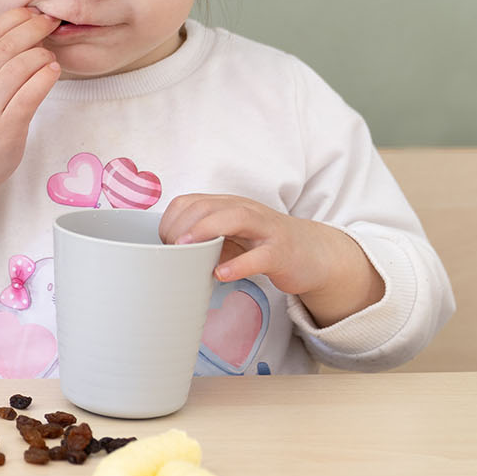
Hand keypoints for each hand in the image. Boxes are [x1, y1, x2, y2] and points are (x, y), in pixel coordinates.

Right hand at [0, 8, 61, 191]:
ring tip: (51, 54)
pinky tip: (53, 71)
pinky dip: (45, 77)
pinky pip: (30, 95)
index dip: (12, 18)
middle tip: (51, 22)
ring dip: (41, 54)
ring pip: (20, 67)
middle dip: (33, 29)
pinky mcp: (5, 129)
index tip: (32, 12)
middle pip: (6, 47)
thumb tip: (21, 30)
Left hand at [158, 195, 384, 326]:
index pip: (191, 201)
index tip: (162, 242)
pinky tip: (221, 274)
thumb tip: (169, 256)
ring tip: (185, 248)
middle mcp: (246, 211)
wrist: (314, 254)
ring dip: (205, 231)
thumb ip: (205, 241)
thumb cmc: (264, 246)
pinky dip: (239, 265)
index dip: (171, 219)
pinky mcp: (282, 253)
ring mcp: (266, 230)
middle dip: (182, 225)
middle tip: (169, 248)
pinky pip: (260, 256)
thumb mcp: (231, 239)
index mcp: (228, 206)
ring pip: (235, 218)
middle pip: (208, 206)